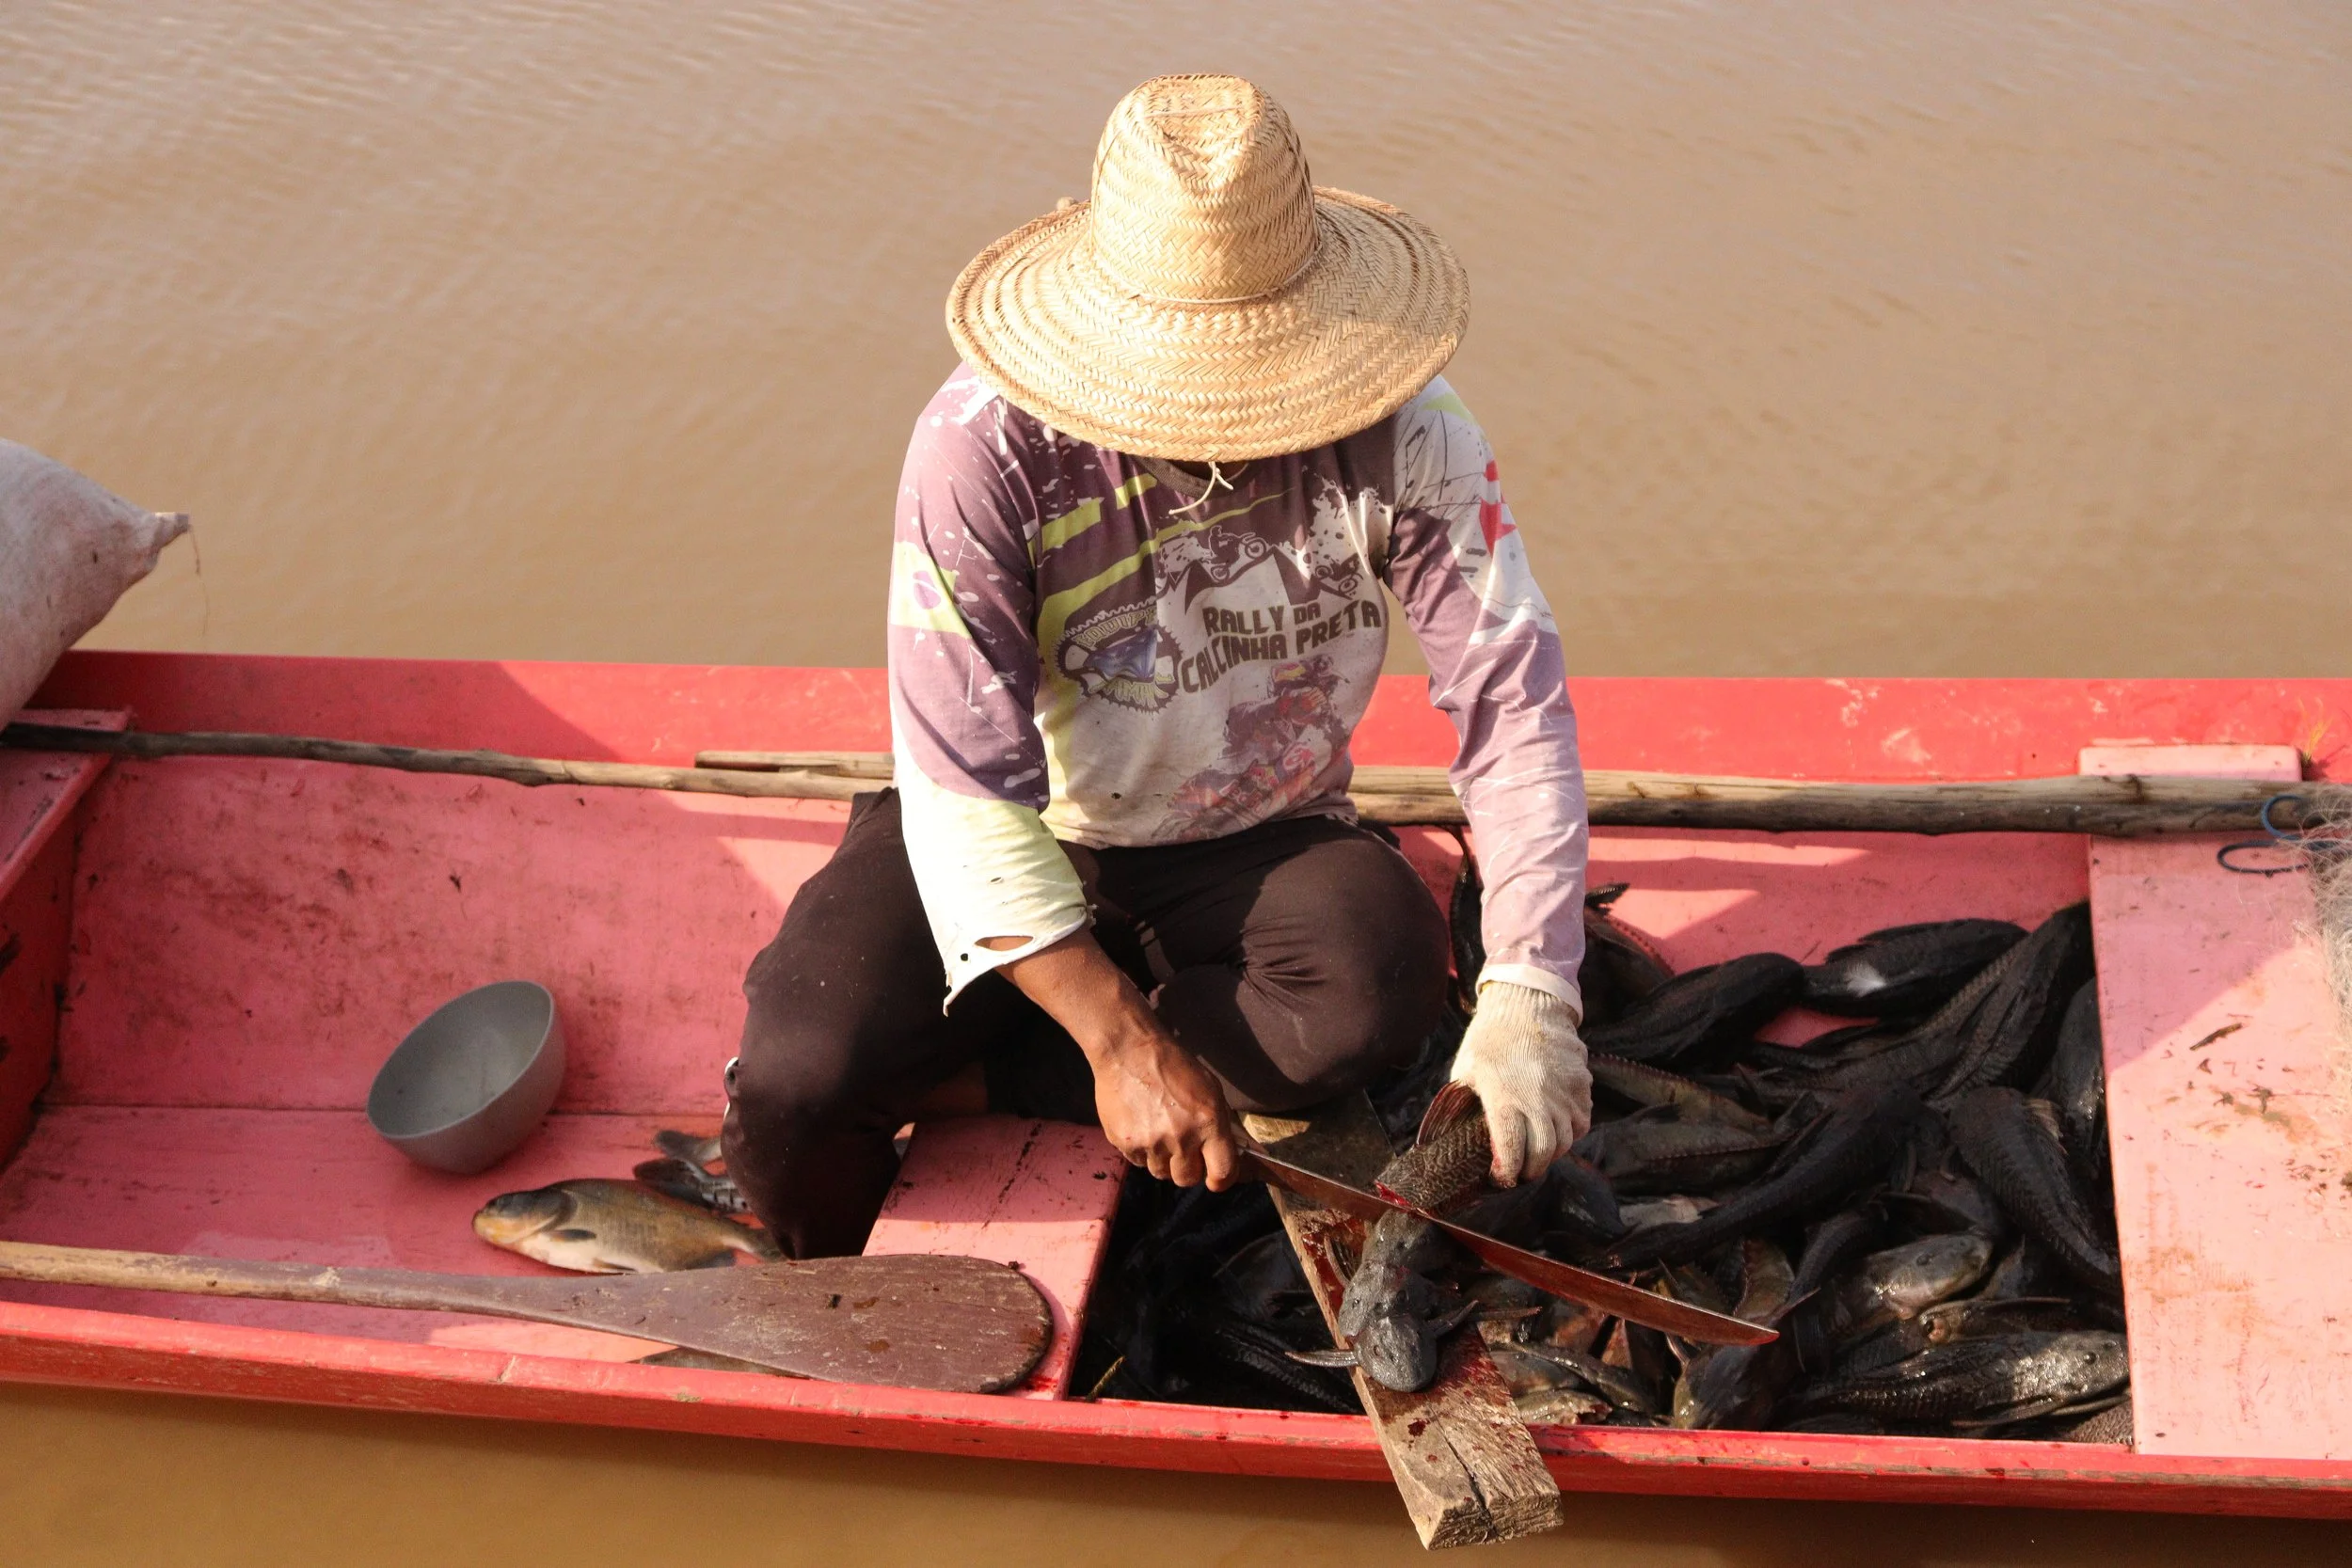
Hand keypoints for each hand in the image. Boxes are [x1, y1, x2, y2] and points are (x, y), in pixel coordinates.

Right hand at [1088, 1026, 1240, 1187]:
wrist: (1129, 1050)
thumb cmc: (1174, 1065)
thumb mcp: (1210, 1089)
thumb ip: (1219, 1124)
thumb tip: (1225, 1152)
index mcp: (1208, 1123)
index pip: (1223, 1172)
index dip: (1220, 1180)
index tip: (1215, 1178)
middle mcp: (1181, 1138)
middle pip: (1187, 1179)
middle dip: (1188, 1168)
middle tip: (1182, 1148)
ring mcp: (1150, 1143)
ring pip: (1160, 1173)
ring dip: (1163, 1160)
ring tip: (1159, 1132)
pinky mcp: (1125, 1143)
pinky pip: (1138, 1162)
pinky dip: (1142, 1151)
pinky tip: (1141, 1126)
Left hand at [1448, 980, 1591, 1184]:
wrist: (1528, 1003)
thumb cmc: (1490, 1038)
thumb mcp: (1466, 1071)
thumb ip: (1464, 1105)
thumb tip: (1457, 1137)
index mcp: (1503, 1095)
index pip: (1511, 1149)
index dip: (1507, 1172)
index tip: (1501, 1178)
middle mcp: (1538, 1097)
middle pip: (1544, 1152)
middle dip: (1531, 1170)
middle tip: (1520, 1171)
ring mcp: (1565, 1091)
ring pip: (1566, 1140)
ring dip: (1551, 1153)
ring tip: (1536, 1150)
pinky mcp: (1583, 1084)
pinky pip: (1582, 1121)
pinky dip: (1570, 1132)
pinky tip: (1555, 1127)